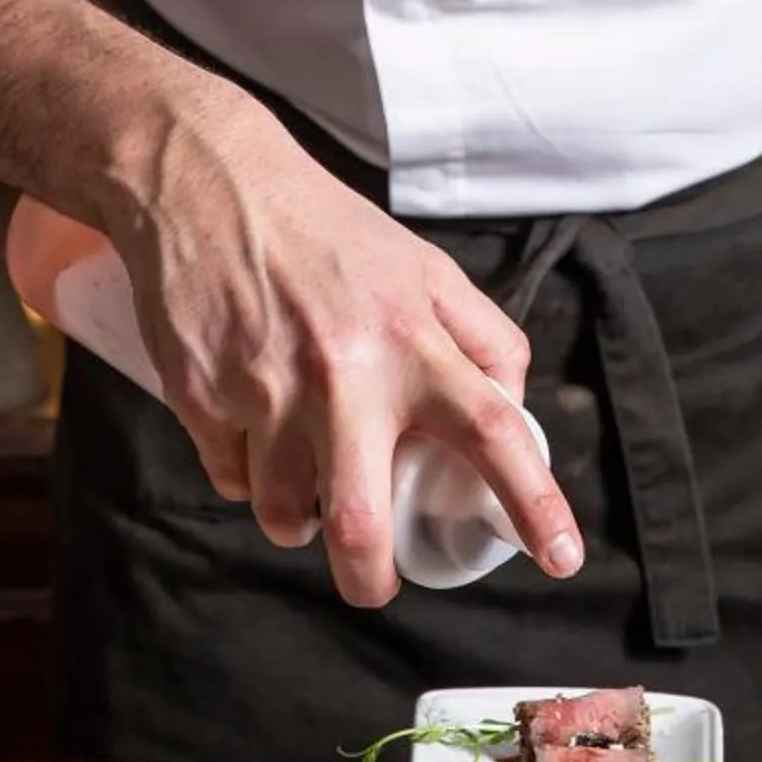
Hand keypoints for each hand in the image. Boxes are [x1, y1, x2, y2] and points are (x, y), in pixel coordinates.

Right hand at [101, 62, 584, 608]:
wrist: (207, 181)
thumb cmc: (323, 229)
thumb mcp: (421, 266)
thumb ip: (478, 335)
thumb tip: (512, 408)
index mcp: (413, 338)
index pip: (493, 430)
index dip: (533, 503)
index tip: (560, 557)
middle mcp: (344, 373)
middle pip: (362, 522)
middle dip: (370, 578)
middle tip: (376, 579)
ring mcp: (266, 392)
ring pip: (286, 513)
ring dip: (298, 515)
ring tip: (304, 472)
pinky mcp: (200, 399)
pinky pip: (231, 478)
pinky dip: (247, 469)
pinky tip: (251, 421)